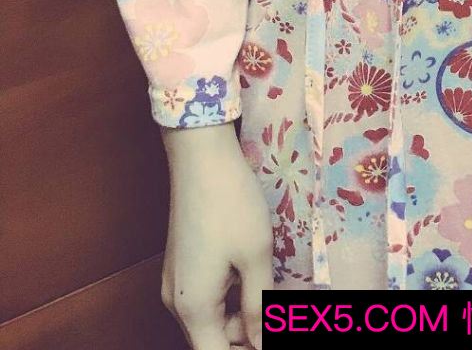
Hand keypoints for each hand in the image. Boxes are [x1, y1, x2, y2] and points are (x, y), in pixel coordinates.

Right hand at [160, 126, 273, 349]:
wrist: (200, 157)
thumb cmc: (231, 204)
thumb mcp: (255, 257)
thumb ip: (260, 307)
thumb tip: (260, 343)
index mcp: (194, 308)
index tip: (269, 334)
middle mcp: (177, 301)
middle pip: (213, 340)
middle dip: (246, 335)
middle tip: (279, 314)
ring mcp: (176, 281)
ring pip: (211, 318)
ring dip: (241, 316)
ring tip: (273, 296)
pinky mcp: (181, 263)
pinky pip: (206, 296)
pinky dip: (230, 296)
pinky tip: (255, 276)